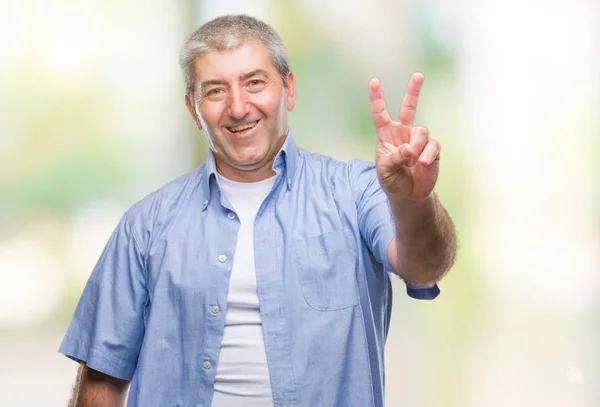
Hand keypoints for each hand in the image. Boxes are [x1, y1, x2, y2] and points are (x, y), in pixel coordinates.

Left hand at [369, 73, 439, 201]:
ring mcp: (418, 140)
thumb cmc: (392, 181)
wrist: (409, 195)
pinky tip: (422, 163)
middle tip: (418, 75)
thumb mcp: (385, 171)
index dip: (376, 98)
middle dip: (413, 91)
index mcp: (386, 136)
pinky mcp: (432, 149)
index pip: (380, 114)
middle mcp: (403, 133)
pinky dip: (427, 154)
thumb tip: (408, 148)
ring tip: (412, 162)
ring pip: (421, 131)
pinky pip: (432, 145)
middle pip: (409, 108)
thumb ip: (393, 158)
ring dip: (416, 146)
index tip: (374, 81)